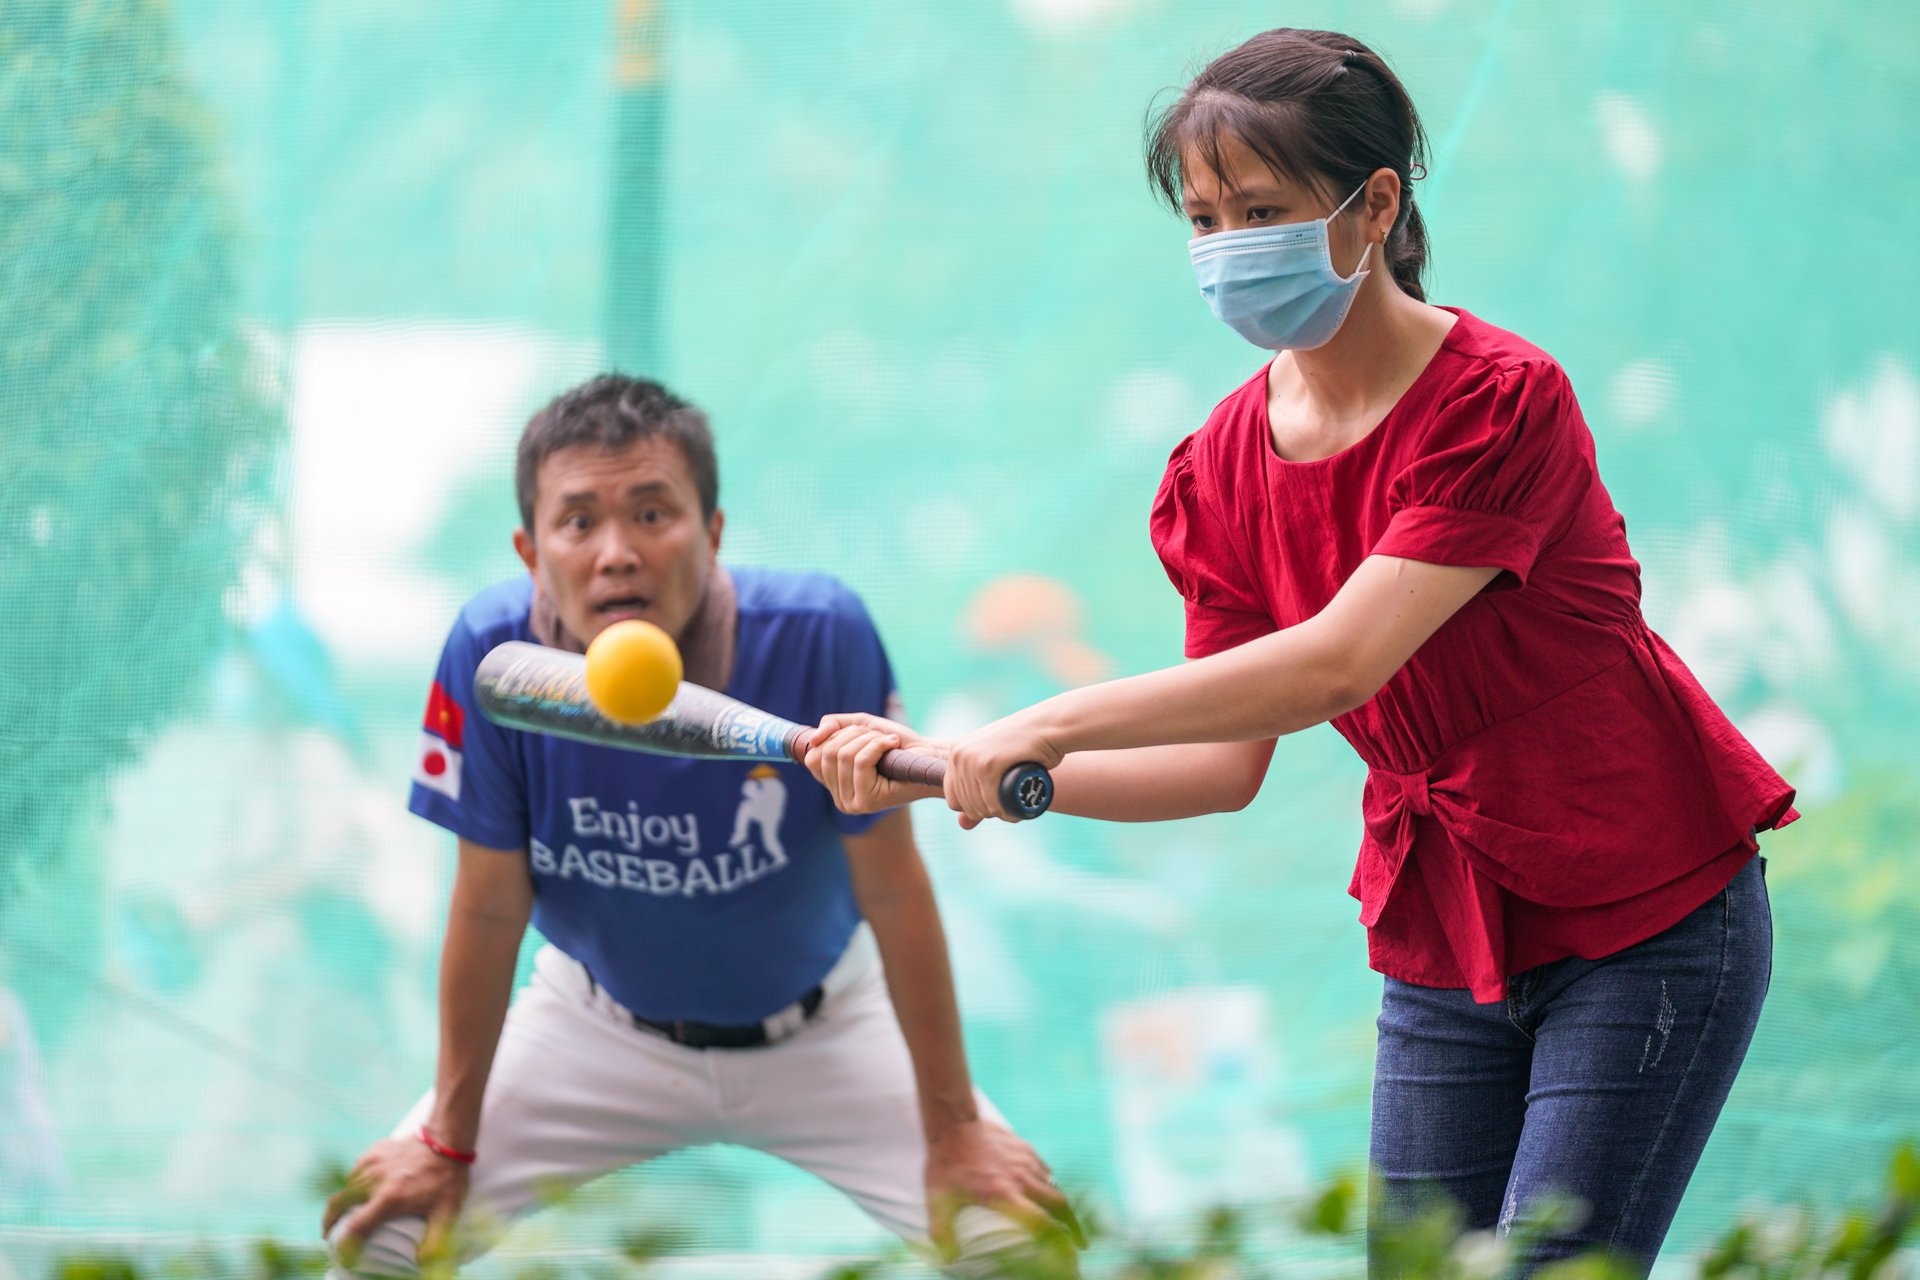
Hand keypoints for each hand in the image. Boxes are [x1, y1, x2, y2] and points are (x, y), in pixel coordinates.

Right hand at [322, 1133, 469, 1267]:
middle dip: (328, 1221)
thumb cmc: (447, 1177)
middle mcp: (373, 1181)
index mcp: (389, 1198)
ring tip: (346, 1212)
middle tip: (329, 1233)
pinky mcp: (374, 1151)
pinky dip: (353, 1182)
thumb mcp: (446, 1212)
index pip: (356, 1227)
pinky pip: (355, 1169)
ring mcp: (372, 1163)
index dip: (346, 1244)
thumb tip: (422, 1263)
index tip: (344, 1255)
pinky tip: (362, 1187)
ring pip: (346, 1186)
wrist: (447, 1138)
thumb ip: (434, 1241)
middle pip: (337, 1204)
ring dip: (342, 1201)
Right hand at [804, 713, 948, 813]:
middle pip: (828, 754)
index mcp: (834, 784)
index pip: (812, 757)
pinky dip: (878, 745)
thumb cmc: (896, 743)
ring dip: (869, 739)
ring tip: (887, 741)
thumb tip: (813, 739)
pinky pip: (861, 762)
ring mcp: (851, 803)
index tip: (860, 733)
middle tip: (878, 736)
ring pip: (844, 756)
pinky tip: (893, 744)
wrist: (927, 756)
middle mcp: (838, 798)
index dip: (834, 736)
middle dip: (854, 734)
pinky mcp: (867, 803)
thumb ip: (833, 726)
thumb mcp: (859, 727)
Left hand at [924, 1119, 1072, 1260]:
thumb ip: (942, 1231)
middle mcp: (1020, 1177)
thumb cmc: (945, 1163)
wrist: (952, 1123)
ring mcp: (1026, 1160)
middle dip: (1072, 1225)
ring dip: (1063, 1206)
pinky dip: (1052, 1186)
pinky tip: (1049, 1195)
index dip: (1058, 1238)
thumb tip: (948, 1258)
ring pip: (1055, 1187)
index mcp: (1003, 1194)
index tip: (1069, 1252)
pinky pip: (1046, 1171)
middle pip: (1059, 1204)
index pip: (1041, 1221)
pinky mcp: (1026, 1148)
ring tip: (1068, 1223)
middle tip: (1079, 1243)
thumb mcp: (937, 1200)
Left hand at [944, 711, 1063, 826]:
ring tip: (1017, 807)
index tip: (995, 803)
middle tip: (1012, 806)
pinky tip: (1017, 810)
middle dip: (990, 813)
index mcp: (957, 753)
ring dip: (1000, 814)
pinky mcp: (988, 765)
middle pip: (967, 806)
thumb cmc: (1027, 747)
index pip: (953, 799)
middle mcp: (959, 755)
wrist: (1050, 726)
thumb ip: (976, 793)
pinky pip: (990, 802)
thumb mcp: (996, 767)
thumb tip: (963, 826)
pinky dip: (1005, 812)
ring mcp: (972, 759)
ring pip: (979, 807)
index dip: (974, 808)